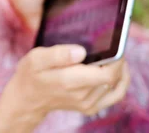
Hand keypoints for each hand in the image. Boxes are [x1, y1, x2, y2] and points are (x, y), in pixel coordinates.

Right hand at [0, 45, 129, 130]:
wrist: (27, 98)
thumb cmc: (31, 74)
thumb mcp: (36, 58)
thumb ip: (58, 54)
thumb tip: (81, 51)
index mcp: (70, 81)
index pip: (108, 73)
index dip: (117, 58)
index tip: (115, 42)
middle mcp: (82, 95)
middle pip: (114, 77)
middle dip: (118, 59)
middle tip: (113, 44)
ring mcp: (88, 103)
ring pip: (116, 85)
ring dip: (119, 69)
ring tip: (115, 55)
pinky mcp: (91, 107)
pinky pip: (115, 95)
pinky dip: (121, 83)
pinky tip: (118, 72)